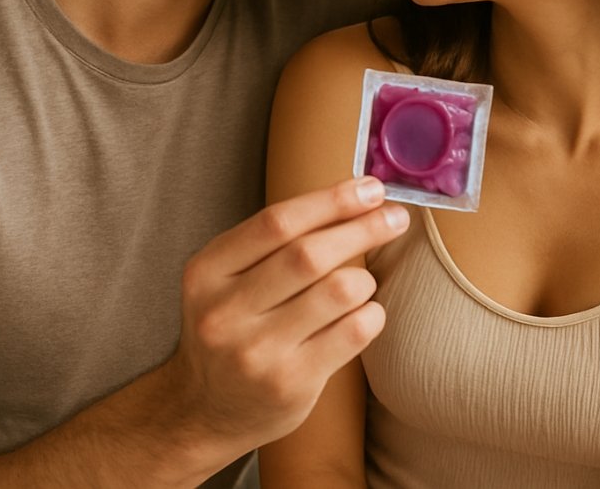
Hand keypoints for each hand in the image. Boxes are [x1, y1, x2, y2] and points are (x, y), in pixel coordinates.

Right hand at [165, 176, 408, 458]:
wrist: (203, 410)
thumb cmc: (232, 327)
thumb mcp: (227, 278)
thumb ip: (273, 243)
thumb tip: (353, 197)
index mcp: (207, 272)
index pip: (277, 223)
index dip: (331, 201)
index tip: (370, 188)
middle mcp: (225, 312)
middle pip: (309, 255)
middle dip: (362, 229)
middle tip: (395, 218)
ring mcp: (256, 352)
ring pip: (337, 292)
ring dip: (364, 278)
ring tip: (363, 281)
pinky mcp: (289, 384)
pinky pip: (352, 333)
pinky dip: (371, 314)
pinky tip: (366, 313)